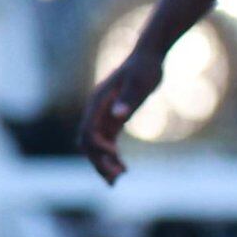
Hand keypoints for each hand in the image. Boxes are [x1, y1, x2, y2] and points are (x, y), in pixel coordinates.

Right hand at [77, 49, 157, 183]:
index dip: (98, 146)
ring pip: (95, 145)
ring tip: (119, 179)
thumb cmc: (145, 67)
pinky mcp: (113, 118)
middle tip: (115, 181)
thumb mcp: (140, 83)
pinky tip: (122, 167)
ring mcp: (103, 115)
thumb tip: (118, 116)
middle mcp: (96, 110)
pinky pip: (106, 142)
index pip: (89, 130)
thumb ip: (128, 100)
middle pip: (88, 142)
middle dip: (98, 162)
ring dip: (103, 163)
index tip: (116, 154)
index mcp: (98, 102)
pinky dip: (111, 156)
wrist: (149, 56)